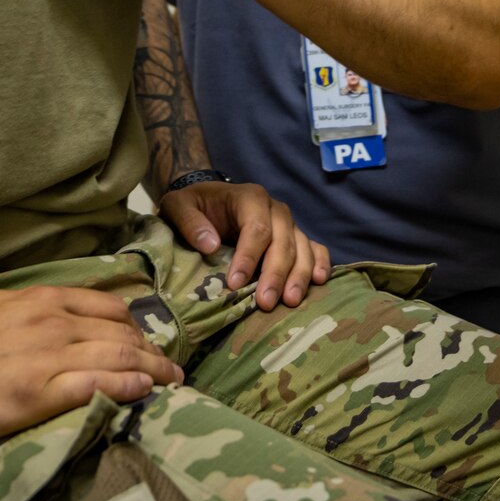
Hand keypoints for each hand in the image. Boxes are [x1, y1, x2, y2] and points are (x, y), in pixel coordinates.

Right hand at [0, 285, 182, 448]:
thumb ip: (21, 309)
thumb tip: (38, 313)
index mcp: (41, 300)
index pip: (108, 307)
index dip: (135, 326)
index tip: (148, 342)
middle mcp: (54, 323)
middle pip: (123, 333)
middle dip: (153, 352)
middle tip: (171, 369)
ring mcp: (49, 358)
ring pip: (120, 358)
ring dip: (153, 371)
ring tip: (171, 383)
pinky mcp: (39, 394)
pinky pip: (98, 387)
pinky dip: (128, 388)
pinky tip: (144, 393)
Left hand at [161, 180, 331, 311]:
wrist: (208, 201)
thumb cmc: (194, 206)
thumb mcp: (178, 206)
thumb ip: (189, 221)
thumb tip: (210, 245)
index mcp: (249, 197)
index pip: (256, 228)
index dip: (248, 257)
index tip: (234, 284)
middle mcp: (275, 209)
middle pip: (282, 241)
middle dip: (275, 274)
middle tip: (265, 303)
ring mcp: (289, 224)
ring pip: (302, 248)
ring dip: (299, 276)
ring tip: (290, 302)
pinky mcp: (295, 238)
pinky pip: (315, 248)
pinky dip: (321, 263)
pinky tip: (319, 282)